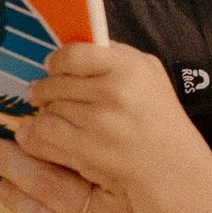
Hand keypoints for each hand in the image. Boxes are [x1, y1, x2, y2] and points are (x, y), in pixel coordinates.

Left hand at [0, 128, 158, 212]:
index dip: (43, 143)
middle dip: (13, 166)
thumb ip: (97, 156)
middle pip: (56, 191)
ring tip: (4, 184)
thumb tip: (38, 127)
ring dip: (18, 201)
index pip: (78, 160)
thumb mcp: (131, 176)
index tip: (19, 131)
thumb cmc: (147, 211)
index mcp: (136, 192)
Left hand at [14, 40, 198, 195]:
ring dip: (46, 111)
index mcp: (129, 68)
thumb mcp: (148, 71)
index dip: (57, 60)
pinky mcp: (89, 150)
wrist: (172, 163)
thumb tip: (70, 49)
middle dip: (44, 88)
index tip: (52, 66)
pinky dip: (43, 131)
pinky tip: (50, 130)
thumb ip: (112, 55)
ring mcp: (100, 123)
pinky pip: (47, 132)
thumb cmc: (158, 115)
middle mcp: (114, 92)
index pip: (74, 54)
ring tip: (51, 112)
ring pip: (49, 108)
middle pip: (56, 83)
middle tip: (38, 92)